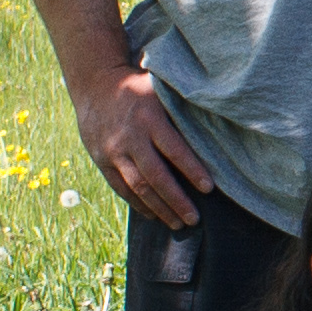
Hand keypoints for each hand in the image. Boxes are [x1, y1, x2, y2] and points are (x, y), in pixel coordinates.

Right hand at [74, 63, 210, 231]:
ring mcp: (114, 152)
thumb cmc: (138, 88)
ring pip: (138, 187)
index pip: (174, 149)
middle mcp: (130, 137)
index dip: (192, 170)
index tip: (209, 188)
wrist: (94, 87)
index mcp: (149, 118)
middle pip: (155, 176)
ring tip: (178, 224)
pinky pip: (121, 188)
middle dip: (176, 200)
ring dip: (159, 208)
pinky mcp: (102, 161)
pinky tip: (154, 215)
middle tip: (194, 219)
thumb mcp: (160, 90)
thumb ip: (181, 108)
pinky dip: (138, 204)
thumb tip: (217, 121)